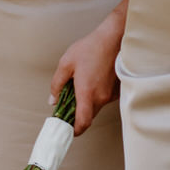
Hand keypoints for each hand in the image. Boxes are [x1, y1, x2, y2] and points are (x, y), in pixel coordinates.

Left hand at [50, 10, 124, 134]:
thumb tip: (53, 100)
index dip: (75, 130)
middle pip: (88, 115)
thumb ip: (57, 84)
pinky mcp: (116, 90)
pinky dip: (93, 96)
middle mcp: (101, 97)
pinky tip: (88, 81)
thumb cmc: (89, 49)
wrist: (113, 39)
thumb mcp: (66, 63)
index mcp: (87, 92)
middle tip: (64, 107)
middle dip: (76, 115)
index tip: (67, 130)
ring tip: (75, 88)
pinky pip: (102, 99)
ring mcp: (110, 95)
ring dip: (84, 104)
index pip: (83, 121)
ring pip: (95, 107)